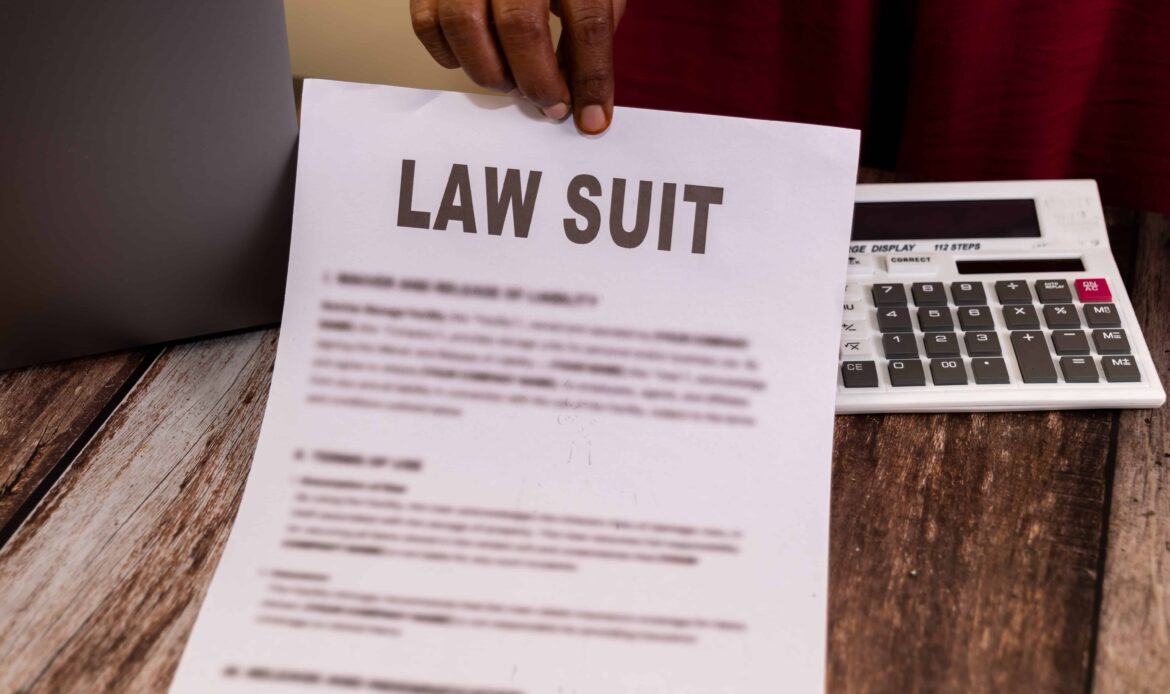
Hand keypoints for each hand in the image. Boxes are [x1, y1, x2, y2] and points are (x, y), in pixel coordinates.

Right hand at [410, 0, 624, 133]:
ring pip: (466, 26)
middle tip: (550, 105)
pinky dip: (449, 55)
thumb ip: (584, 34)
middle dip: (538, 82)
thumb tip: (575, 94)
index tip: (592, 119)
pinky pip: (427, 24)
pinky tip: (474, 58)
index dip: (591, 80)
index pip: (588, 23)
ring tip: (511, 82)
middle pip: (521, 27)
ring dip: (491, 73)